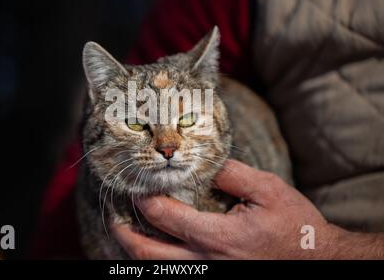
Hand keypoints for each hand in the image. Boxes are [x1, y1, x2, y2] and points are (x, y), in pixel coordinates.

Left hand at [112, 159, 351, 258]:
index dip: (144, 200)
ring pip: (157, 269)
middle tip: (113, 217)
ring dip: (135, 251)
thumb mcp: (268, 190)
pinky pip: (174, 272)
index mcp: (218, 237)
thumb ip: (231, 174)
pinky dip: (156, 260)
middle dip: (124, 234)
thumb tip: (202, 162)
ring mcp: (208, 275)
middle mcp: (206, 262)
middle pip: (148, 254)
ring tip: (124, 232)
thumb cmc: (294, 226)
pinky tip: (153, 246)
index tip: (135, 186)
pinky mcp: (214, 278)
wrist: (315, 261)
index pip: (165, 217)